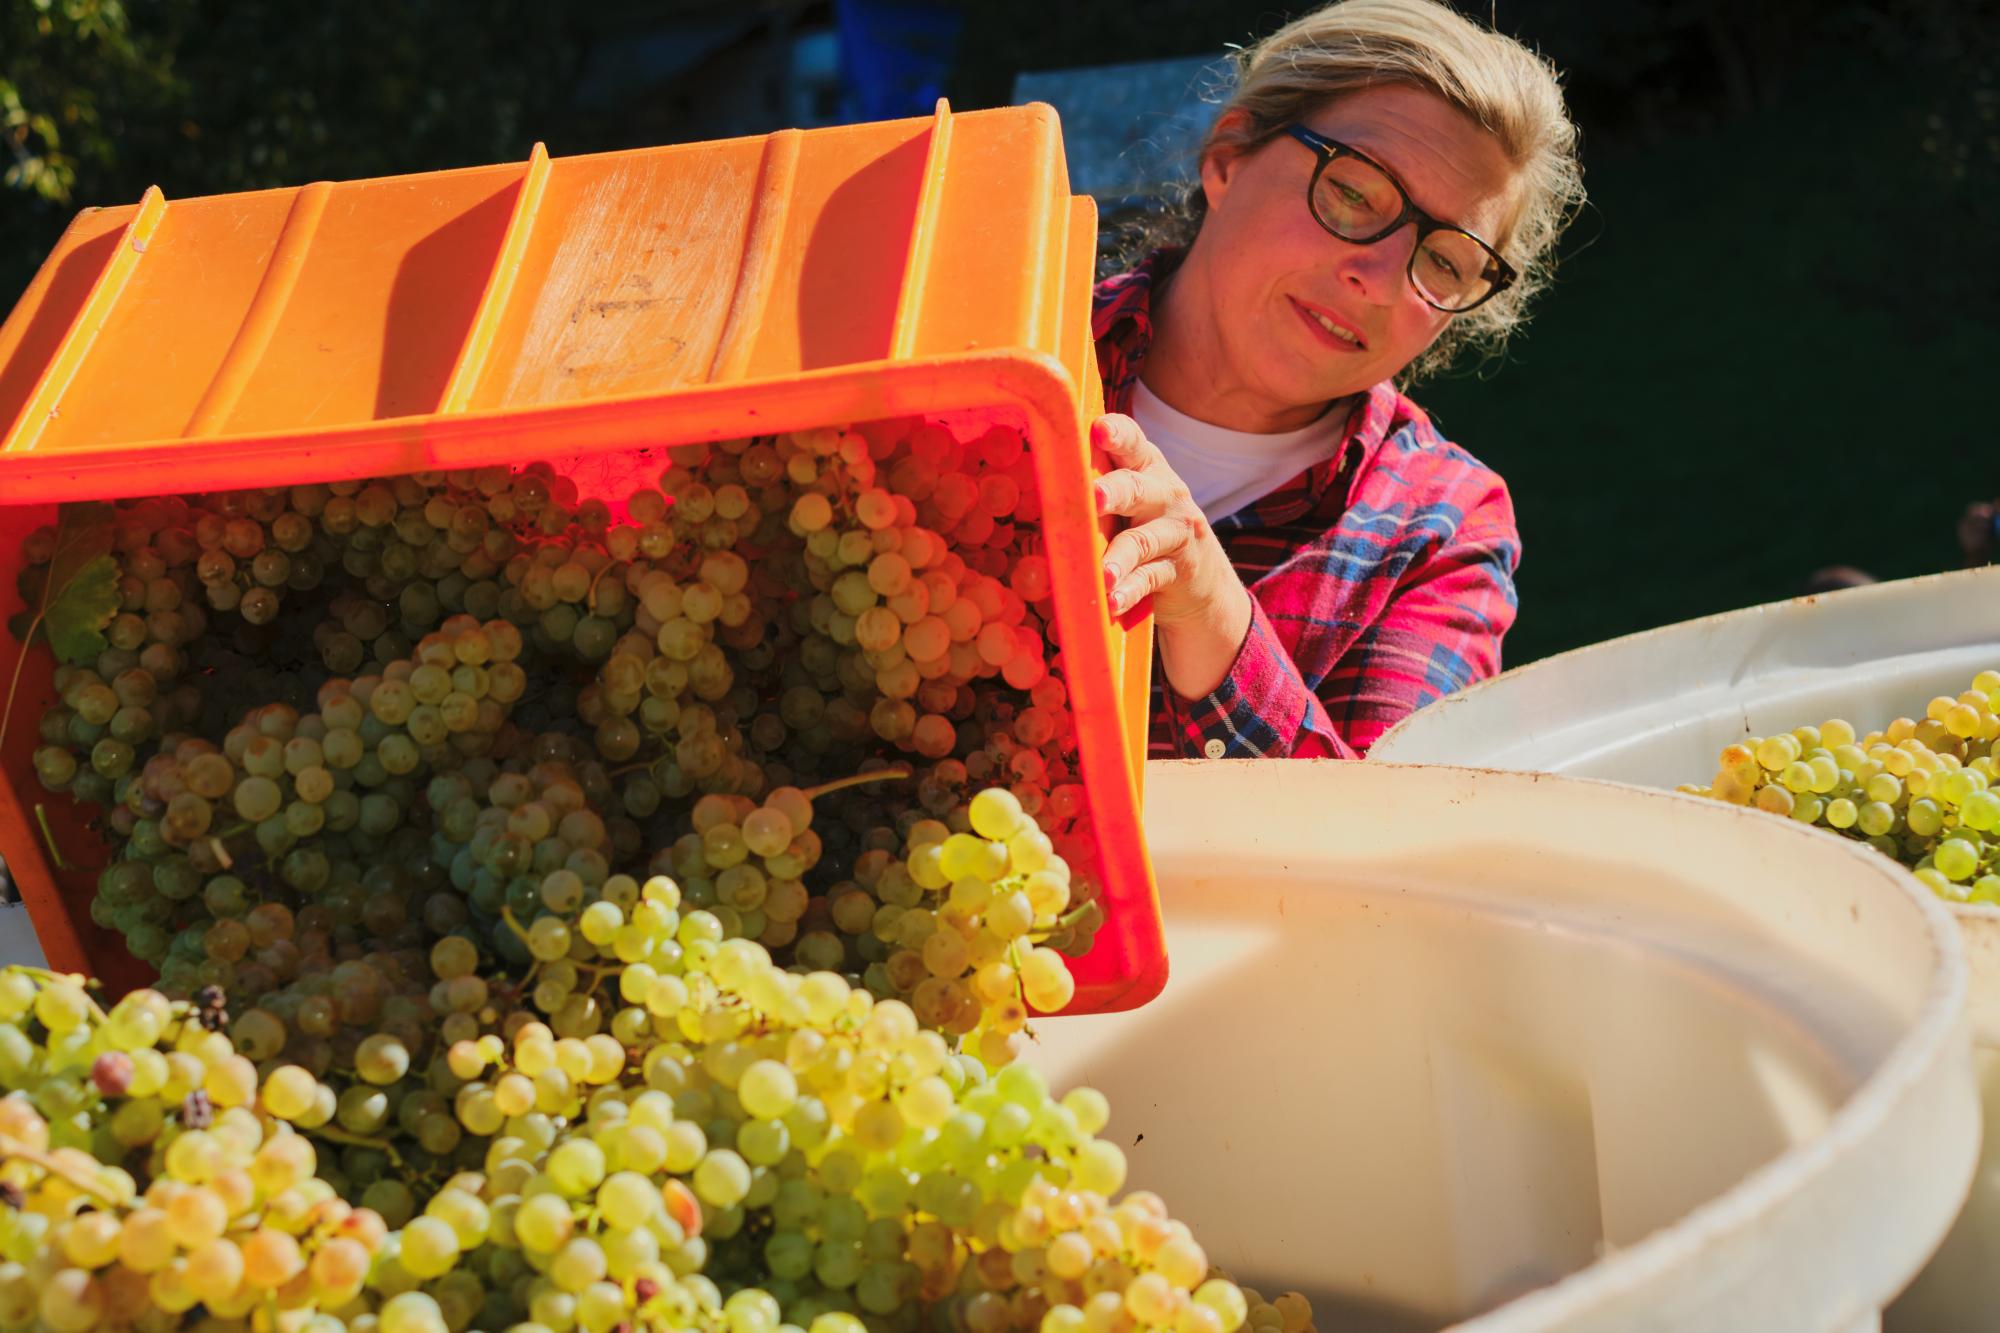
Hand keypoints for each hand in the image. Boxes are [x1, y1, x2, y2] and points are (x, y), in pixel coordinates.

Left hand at [1092, 414, 1251, 697]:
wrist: (1201, 579)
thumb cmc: (1146, 527)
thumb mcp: (1132, 499)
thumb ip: (1100, 483)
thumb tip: (1038, 475)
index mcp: (1146, 467)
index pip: (1133, 443)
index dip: (1117, 435)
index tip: (1098, 429)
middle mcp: (1166, 493)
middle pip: (1137, 489)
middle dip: (1115, 491)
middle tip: (1094, 497)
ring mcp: (1175, 532)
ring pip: (1142, 541)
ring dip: (1119, 557)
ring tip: (1102, 574)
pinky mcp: (1179, 570)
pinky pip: (1150, 579)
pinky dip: (1129, 591)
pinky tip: (1112, 602)